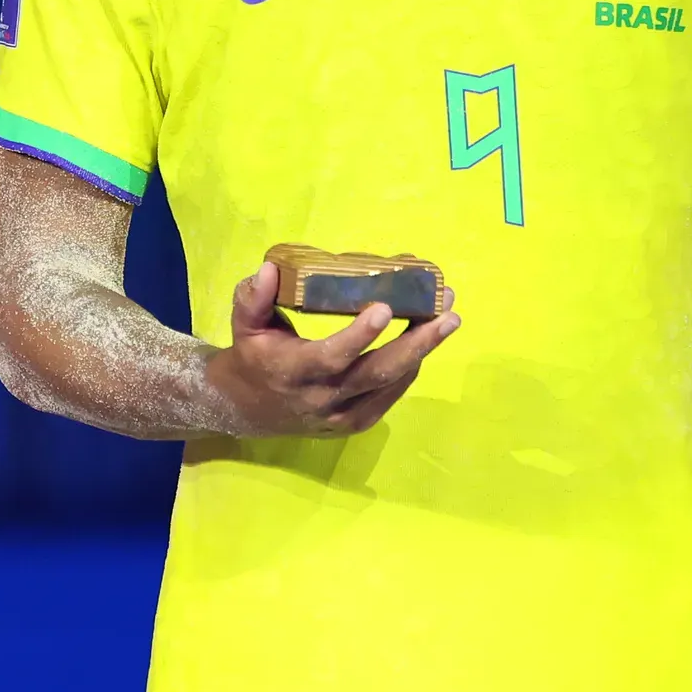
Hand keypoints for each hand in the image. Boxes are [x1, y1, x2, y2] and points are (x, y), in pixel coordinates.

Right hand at [197, 252, 457, 435]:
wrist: (249, 410)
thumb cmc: (252, 356)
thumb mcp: (243, 324)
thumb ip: (253, 297)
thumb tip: (270, 268)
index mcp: (293, 371)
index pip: (331, 356)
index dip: (359, 335)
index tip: (384, 307)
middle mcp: (323, 398)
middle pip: (378, 373)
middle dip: (417, 343)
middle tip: (447, 313)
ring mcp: (344, 415)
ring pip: (392, 383)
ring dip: (422, 350)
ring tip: (447, 318)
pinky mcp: (358, 423)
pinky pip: (392, 393)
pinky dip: (410, 365)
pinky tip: (424, 340)